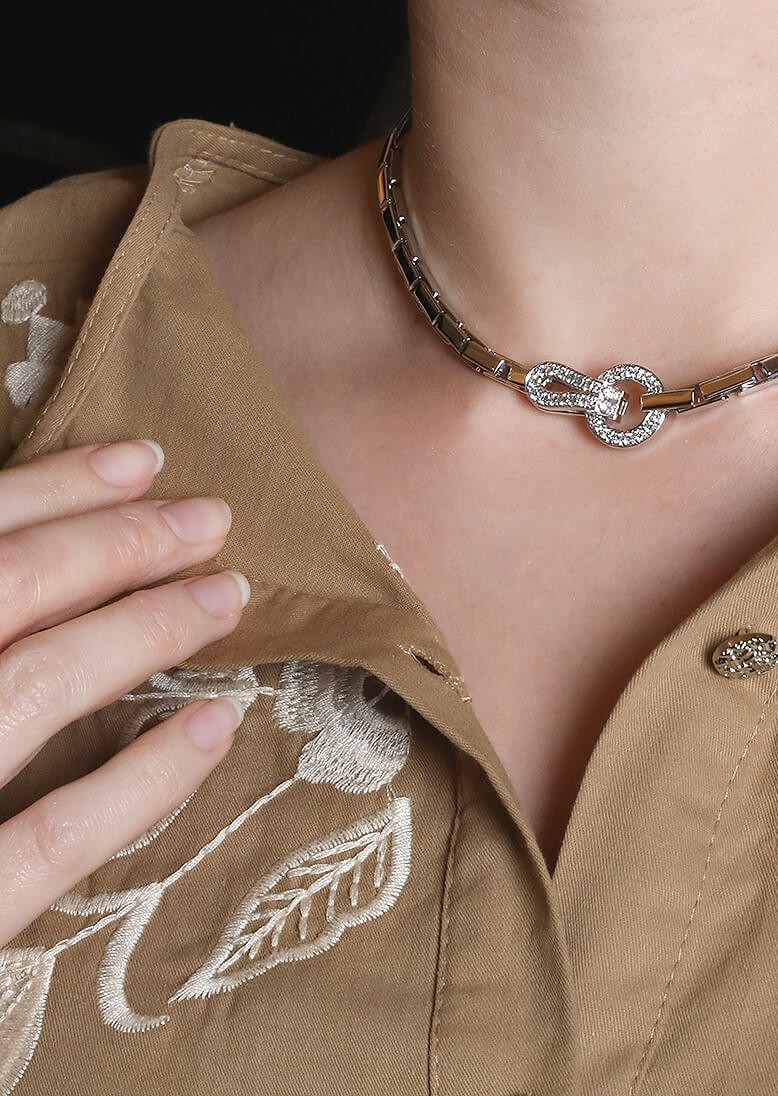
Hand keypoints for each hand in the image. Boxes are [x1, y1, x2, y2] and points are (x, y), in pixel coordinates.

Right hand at [0, 439, 248, 948]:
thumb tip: (27, 547)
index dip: (51, 490)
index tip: (143, 461)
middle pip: (1, 591)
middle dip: (118, 542)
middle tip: (211, 518)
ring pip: (32, 689)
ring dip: (144, 630)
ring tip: (228, 595)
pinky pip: (46, 843)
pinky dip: (141, 781)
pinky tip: (215, 729)